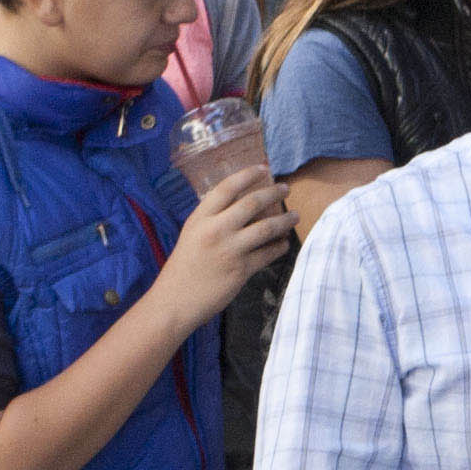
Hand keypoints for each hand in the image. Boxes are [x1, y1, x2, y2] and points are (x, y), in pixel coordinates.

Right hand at [154, 165, 292, 323]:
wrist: (175, 300)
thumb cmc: (184, 266)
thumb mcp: (192, 234)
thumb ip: (212, 219)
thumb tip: (240, 204)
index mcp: (200, 218)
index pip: (227, 188)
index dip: (247, 175)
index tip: (263, 169)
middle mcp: (215, 230)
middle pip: (252, 203)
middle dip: (273, 193)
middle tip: (286, 188)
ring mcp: (229, 250)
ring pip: (267, 228)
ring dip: (285, 220)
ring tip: (295, 215)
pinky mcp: (240, 270)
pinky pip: (268, 253)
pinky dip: (280, 246)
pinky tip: (284, 243)